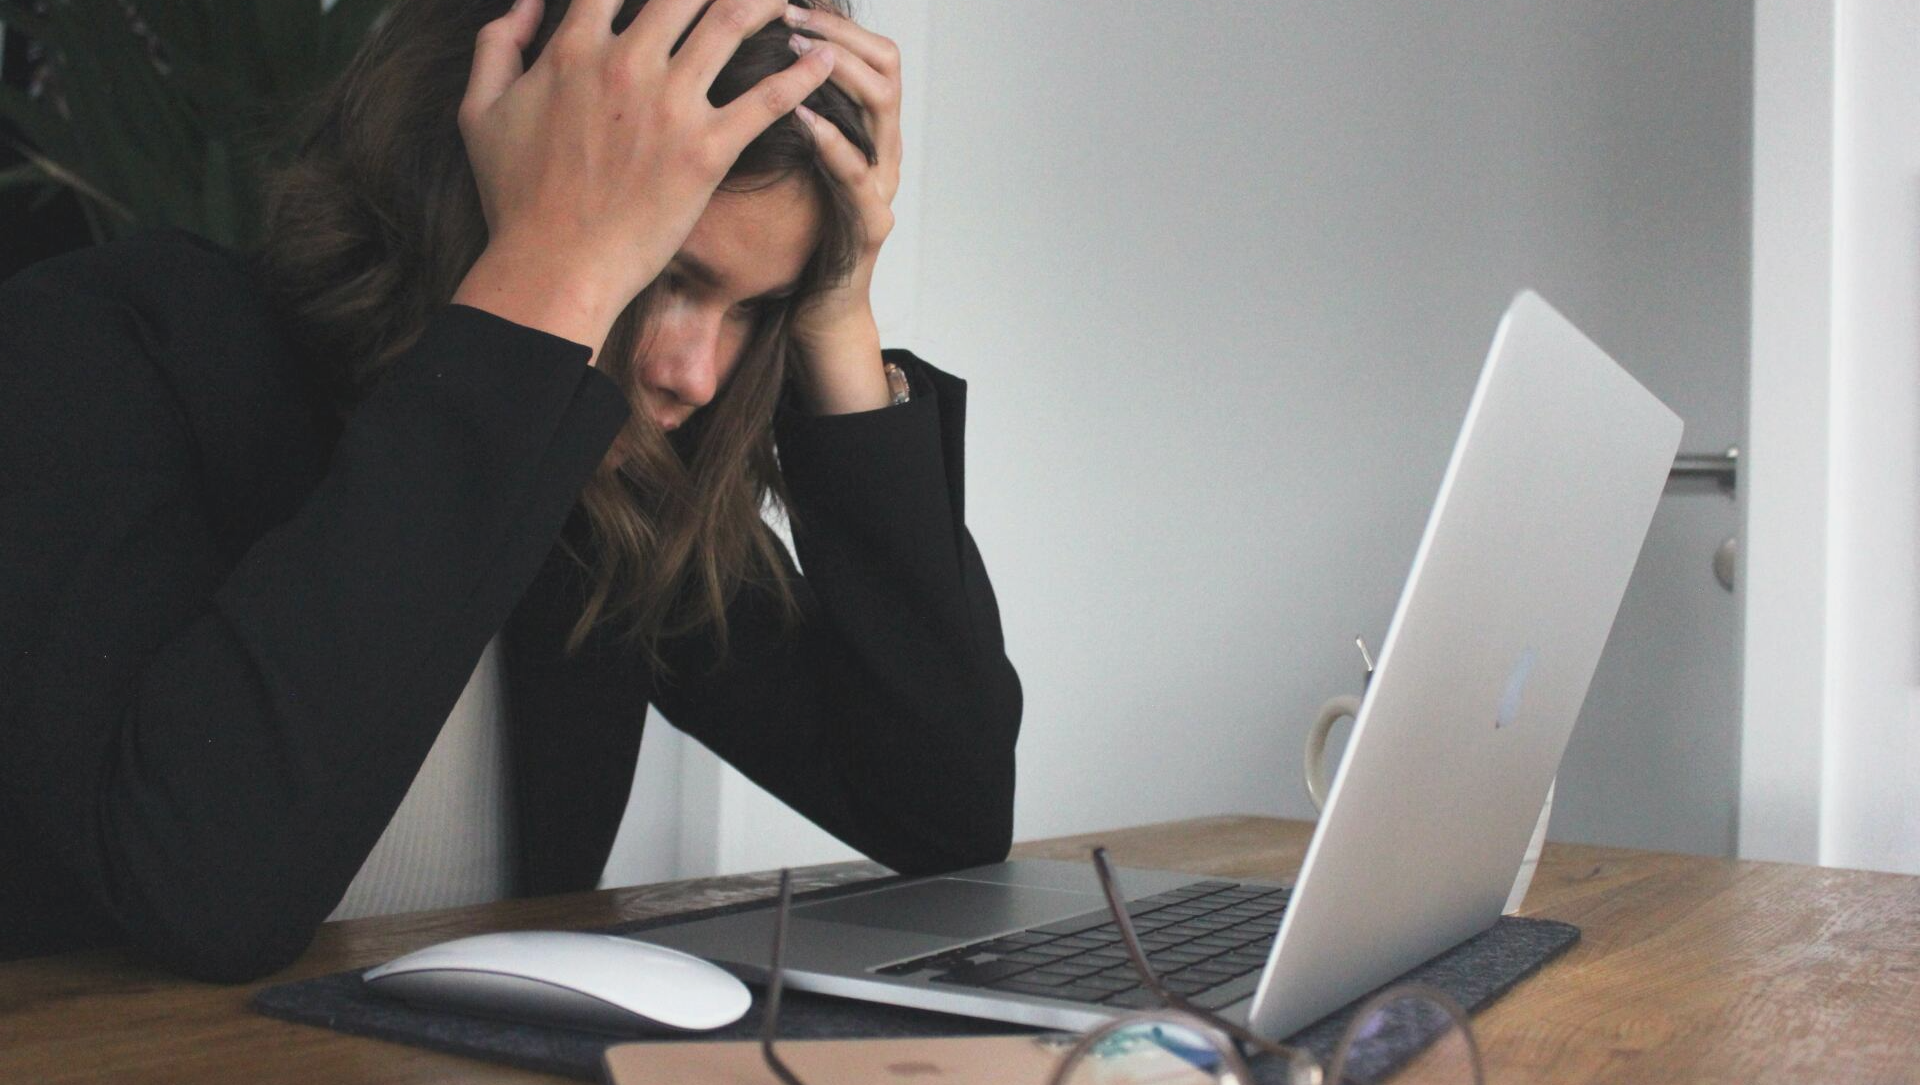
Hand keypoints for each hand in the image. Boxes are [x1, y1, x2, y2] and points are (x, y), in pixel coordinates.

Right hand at [451, 0, 836, 359]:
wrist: (553, 267)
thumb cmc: (516, 198)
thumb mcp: (479, 112)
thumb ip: (497, 46)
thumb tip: (522, 5)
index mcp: (573, 49)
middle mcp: (625, 64)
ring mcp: (669, 106)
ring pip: (730, 23)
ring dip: (766, 1)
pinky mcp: (706, 150)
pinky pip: (767, 99)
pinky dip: (804, 74)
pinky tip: (827, 58)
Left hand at [782, 3, 901, 412]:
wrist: (815, 311)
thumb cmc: (791, 235)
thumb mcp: (779, 162)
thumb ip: (768, 114)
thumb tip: (723, 61)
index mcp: (862, 129)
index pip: (868, 49)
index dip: (834, 21)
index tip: (787, 4)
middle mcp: (882, 149)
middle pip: (885, 64)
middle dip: (837, 33)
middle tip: (789, 17)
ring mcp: (882, 185)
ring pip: (883, 107)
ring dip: (838, 71)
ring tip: (794, 51)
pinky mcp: (871, 225)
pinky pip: (859, 174)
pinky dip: (831, 140)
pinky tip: (800, 116)